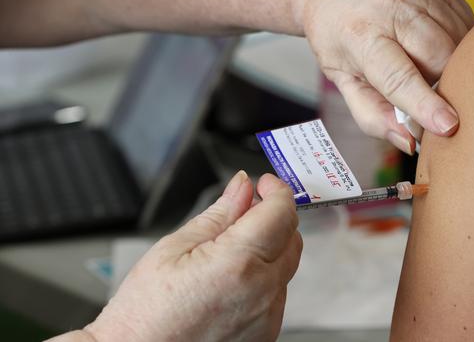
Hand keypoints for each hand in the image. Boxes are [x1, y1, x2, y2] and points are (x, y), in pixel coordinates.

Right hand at [74, 172, 301, 341]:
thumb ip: (219, 213)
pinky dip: (264, 278)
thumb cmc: (145, 312)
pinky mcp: (265, 334)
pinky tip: (233, 280)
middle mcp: (261, 292)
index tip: (265, 184)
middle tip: (247, 210)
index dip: (276, 190)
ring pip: (286, 266)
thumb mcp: (174, 248)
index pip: (281, 212)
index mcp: (238, 263)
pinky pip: (277, 295)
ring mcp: (267, 317)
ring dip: (270, 249)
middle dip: (275, 217)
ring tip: (230, 251)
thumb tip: (242, 187)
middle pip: (291, 238)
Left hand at [295, 0, 473, 153]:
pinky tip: (437, 45)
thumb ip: (372, 114)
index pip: (398, 76)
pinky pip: (465, 22)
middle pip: (439, 57)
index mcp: (360, 36)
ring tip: (427, 65)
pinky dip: (458, 42)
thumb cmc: (337, 34)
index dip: (424, 104)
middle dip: (442, 84)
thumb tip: (408, 140)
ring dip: (452, 64)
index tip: (447, 125)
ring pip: (458, 40)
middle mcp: (391, 7)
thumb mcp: (341, 79)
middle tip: (428, 92)